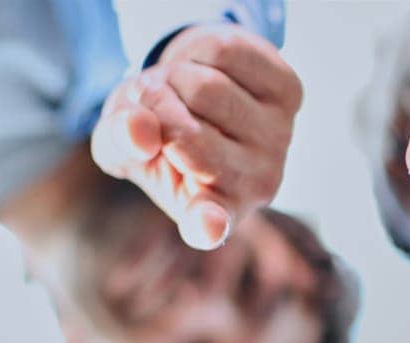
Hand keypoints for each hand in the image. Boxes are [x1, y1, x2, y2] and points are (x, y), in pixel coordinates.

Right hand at [91, 25, 302, 249]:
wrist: (200, 93)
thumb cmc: (159, 133)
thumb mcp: (122, 143)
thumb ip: (119, 142)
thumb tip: (138, 131)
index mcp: (212, 212)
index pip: (208, 223)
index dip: (206, 223)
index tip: (208, 225)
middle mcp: (255, 186)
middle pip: (185, 134)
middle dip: (153, 105)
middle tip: (154, 105)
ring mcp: (279, 140)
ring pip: (206, 89)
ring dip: (173, 74)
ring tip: (178, 88)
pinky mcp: (290, 93)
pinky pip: (226, 55)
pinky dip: (198, 49)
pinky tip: (208, 69)